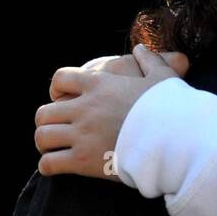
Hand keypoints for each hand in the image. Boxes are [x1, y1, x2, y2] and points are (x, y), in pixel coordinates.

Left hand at [34, 45, 189, 178]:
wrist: (174, 140)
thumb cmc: (170, 108)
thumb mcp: (163, 77)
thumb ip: (150, 60)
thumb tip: (140, 48)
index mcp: (99, 85)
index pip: (60, 79)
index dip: (57, 88)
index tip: (62, 98)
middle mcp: (85, 108)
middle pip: (44, 112)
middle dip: (47, 121)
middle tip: (57, 129)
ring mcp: (81, 135)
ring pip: (42, 137)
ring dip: (45, 143)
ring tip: (53, 149)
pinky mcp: (83, 161)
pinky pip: (50, 164)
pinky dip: (48, 166)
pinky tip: (56, 167)